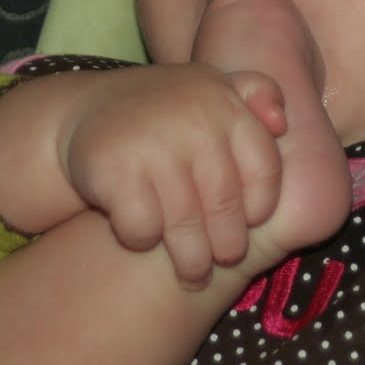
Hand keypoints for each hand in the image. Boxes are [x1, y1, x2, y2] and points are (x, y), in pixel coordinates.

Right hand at [61, 64, 287, 285]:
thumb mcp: (212, 90)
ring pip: (186, 227)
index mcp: (225, 102)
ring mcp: (154, 145)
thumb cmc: (164, 112)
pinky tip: (142, 237)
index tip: (250, 223)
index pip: (264, 170)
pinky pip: (143, 229)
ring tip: (194, 275)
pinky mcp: (116, 171)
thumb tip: (280, 124)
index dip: (260, 207)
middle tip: (224, 260)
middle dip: (228, 245)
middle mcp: (194, 119)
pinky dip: (142, 240)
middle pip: (226, 207)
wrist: (84, 110)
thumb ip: (258, 94)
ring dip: (192, 261)